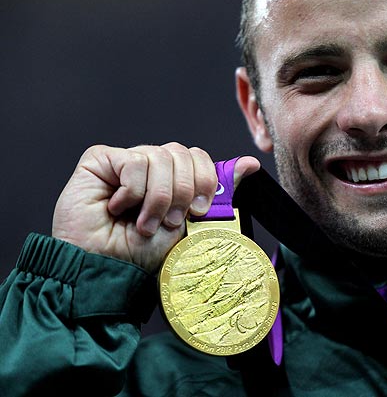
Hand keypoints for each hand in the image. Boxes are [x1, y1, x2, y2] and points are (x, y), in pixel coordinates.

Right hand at [52, 143, 259, 273]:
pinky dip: (132, 192)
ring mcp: (125, 160)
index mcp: (172, 178)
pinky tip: (118, 208)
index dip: (205, 181)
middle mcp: (150, 166)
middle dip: (182, 193)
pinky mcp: (100, 160)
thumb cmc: (142, 254)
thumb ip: (218, 191)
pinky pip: (133, 161)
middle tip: (169, 222)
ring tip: (144, 223)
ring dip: (157, 199)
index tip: (200, 211)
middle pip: (183, 153)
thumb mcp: (190, 223)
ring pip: (160, 157)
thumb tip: (250, 163)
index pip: (199, 157)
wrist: (107, 270)